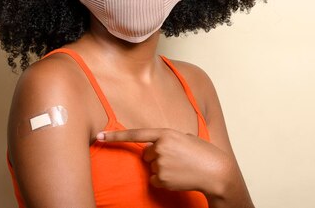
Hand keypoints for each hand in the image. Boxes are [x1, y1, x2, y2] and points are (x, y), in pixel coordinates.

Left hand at [96, 128, 232, 195]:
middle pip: (146, 154)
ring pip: (151, 168)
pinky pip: (155, 180)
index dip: (115, 136)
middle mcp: (159, 147)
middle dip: (157, 157)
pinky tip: (178, 177)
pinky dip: (164, 181)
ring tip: (180, 167)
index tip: (99, 136)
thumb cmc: (202, 152)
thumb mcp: (184, 138)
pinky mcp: (161, 179)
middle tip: (176, 158)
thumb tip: (154, 147)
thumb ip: (167, 139)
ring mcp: (159, 164)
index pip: (136, 134)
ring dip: (162, 169)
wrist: (215, 171)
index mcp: (165, 133)